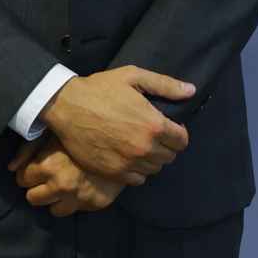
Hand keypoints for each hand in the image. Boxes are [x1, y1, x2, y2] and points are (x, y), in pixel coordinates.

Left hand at [8, 135, 123, 216]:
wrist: (119, 140)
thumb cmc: (80, 133)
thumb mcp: (51, 133)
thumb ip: (27, 149)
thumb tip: (10, 168)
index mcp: (47, 166)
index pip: (22, 179)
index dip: (27, 174)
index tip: (34, 169)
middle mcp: (61, 185)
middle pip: (32, 198)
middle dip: (36, 188)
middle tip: (45, 179)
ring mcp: (79, 197)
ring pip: (53, 210)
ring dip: (53, 199)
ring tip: (59, 187)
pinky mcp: (94, 204)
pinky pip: (73, 211)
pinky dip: (72, 202)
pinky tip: (76, 188)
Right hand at [41, 66, 193, 183]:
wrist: (65, 106)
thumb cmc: (99, 89)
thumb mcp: (132, 77)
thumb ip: (165, 85)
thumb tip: (191, 91)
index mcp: (154, 125)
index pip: (182, 140)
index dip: (177, 133)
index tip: (166, 127)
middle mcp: (145, 147)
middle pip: (170, 156)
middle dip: (165, 146)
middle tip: (150, 135)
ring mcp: (129, 162)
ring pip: (154, 168)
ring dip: (151, 159)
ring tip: (138, 146)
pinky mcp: (113, 172)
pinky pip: (137, 179)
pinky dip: (137, 170)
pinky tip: (127, 157)